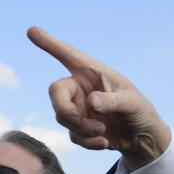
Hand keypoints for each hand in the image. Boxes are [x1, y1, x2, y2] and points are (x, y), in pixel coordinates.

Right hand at [27, 26, 171, 169]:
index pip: (68, 55)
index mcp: (93, 72)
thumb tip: (91, 102)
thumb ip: (112, 101)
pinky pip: (73, 135)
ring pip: (63, 117)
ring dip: (81, 127)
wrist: (141, 136)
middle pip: (55, 92)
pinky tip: (104, 143)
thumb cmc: (139, 111)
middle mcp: (81, 88)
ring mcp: (78, 108)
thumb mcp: (132, 103)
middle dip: (63, 108)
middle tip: (75, 119)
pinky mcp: (79, 128)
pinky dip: (87, 141)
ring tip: (102, 130)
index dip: (50, 44)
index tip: (31, 30)